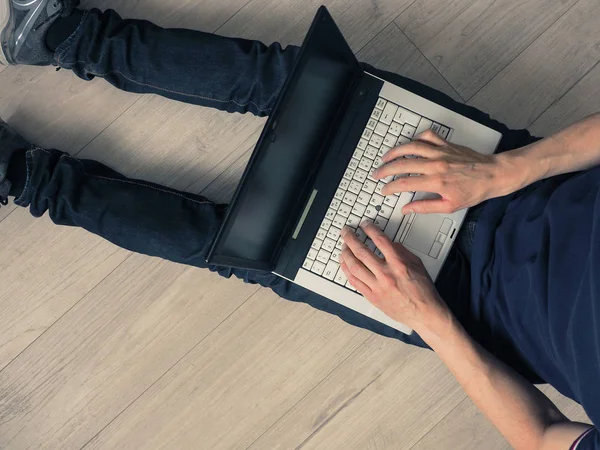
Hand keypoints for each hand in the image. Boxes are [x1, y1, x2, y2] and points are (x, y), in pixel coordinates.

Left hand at [339, 222, 450, 331]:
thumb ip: (402, 251)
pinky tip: (344, 264)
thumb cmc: (423, 290)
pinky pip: (354, 282)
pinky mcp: (372, 297)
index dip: (370, 229)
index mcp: (399, 264)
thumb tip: (390, 243)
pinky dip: (347, 271)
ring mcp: (377, 287)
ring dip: (345, 254)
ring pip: (354, 267)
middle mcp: (386, 274)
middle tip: (346, 232)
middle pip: (362, 252)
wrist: (424, 314)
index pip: (380, 240)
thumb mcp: (418, 264)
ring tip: (343, 246)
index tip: (364, 224)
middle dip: (351, 238)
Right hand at [374, 130, 508, 213]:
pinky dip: (417, 138)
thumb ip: (425, 207)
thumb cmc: (474, 191)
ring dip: (395, 151)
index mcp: (436, 181)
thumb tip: (407, 209)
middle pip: (403, 164)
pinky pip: (428, 136)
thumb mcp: (450, 206)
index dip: (391, 187)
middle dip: (386, 169)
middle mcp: (436, 164)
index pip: (405, 183)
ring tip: (385, 157)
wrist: (493, 174)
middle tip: (377, 174)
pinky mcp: (447, 144)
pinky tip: (411, 144)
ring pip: (412, 147)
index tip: (384, 190)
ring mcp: (441, 152)